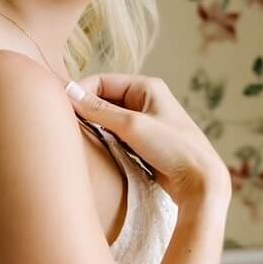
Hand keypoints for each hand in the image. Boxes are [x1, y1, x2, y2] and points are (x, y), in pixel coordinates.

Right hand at [65, 73, 230, 207]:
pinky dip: (104, 140)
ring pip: (108, 119)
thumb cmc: (174, 149)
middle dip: (86, 111)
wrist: (201, 182)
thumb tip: (69, 93)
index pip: (102, 81)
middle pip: (104, 99)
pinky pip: (116, 135)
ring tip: (80, 139)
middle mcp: (147, 101)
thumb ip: (99, 110)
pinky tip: (96, 151)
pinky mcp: (145, 143)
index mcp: (148, 87)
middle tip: (67, 126)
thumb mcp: (132, 126)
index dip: (81, 93)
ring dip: (94, 127)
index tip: (62, 110)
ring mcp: (146, 122)